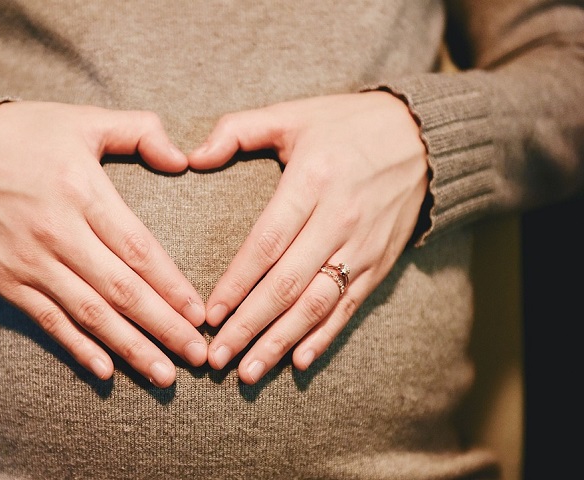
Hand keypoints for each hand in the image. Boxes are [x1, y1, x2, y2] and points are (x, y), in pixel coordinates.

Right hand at [0, 101, 207, 386]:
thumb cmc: (27, 135)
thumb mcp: (85, 119)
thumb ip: (139, 131)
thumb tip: (182, 159)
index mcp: (81, 191)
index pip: (138, 249)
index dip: (172, 286)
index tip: (200, 314)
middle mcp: (57, 232)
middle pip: (120, 291)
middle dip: (163, 327)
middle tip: (197, 357)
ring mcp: (29, 261)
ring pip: (89, 314)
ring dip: (129, 348)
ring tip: (164, 376)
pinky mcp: (7, 280)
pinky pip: (48, 321)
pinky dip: (77, 347)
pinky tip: (106, 371)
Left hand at [187, 92, 428, 383]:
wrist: (423, 137)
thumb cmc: (345, 125)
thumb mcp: (291, 114)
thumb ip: (237, 130)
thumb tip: (190, 157)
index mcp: (312, 181)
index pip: (268, 243)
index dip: (237, 282)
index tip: (209, 314)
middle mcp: (339, 219)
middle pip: (288, 284)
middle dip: (250, 325)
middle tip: (217, 357)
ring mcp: (362, 246)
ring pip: (317, 304)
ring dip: (281, 341)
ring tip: (248, 371)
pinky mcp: (379, 263)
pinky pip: (349, 306)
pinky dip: (324, 337)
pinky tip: (298, 361)